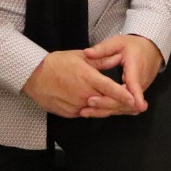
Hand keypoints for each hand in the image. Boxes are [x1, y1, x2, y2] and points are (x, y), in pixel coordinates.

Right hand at [22, 50, 137, 118]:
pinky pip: (86, 113)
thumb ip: (101, 60)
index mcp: (88, 78)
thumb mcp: (81, 57)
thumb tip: (118, 57)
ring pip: (97, 111)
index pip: (110, 89)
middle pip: (107, 104)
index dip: (124, 96)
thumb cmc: (58, 63)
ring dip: (109, 110)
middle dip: (122, 106)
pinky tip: (100, 107)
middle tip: (136, 107)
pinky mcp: (70, 113)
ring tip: (123, 109)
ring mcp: (76, 106)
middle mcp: (83, 94)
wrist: (35, 76)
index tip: (136, 100)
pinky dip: (94, 111)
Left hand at [81, 34, 161, 113]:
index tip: (137, 105)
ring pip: (125, 105)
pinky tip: (96, 111)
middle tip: (89, 102)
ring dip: (107, 109)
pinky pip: (125, 106)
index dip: (136, 95)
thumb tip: (87, 53)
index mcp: (136, 68)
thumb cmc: (134, 46)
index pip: (136, 83)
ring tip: (87, 111)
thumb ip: (103, 48)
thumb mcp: (118, 42)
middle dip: (108, 103)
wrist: (150, 49)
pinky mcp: (136, 96)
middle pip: (126, 99)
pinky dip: (111, 109)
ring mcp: (139, 91)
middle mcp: (140, 83)